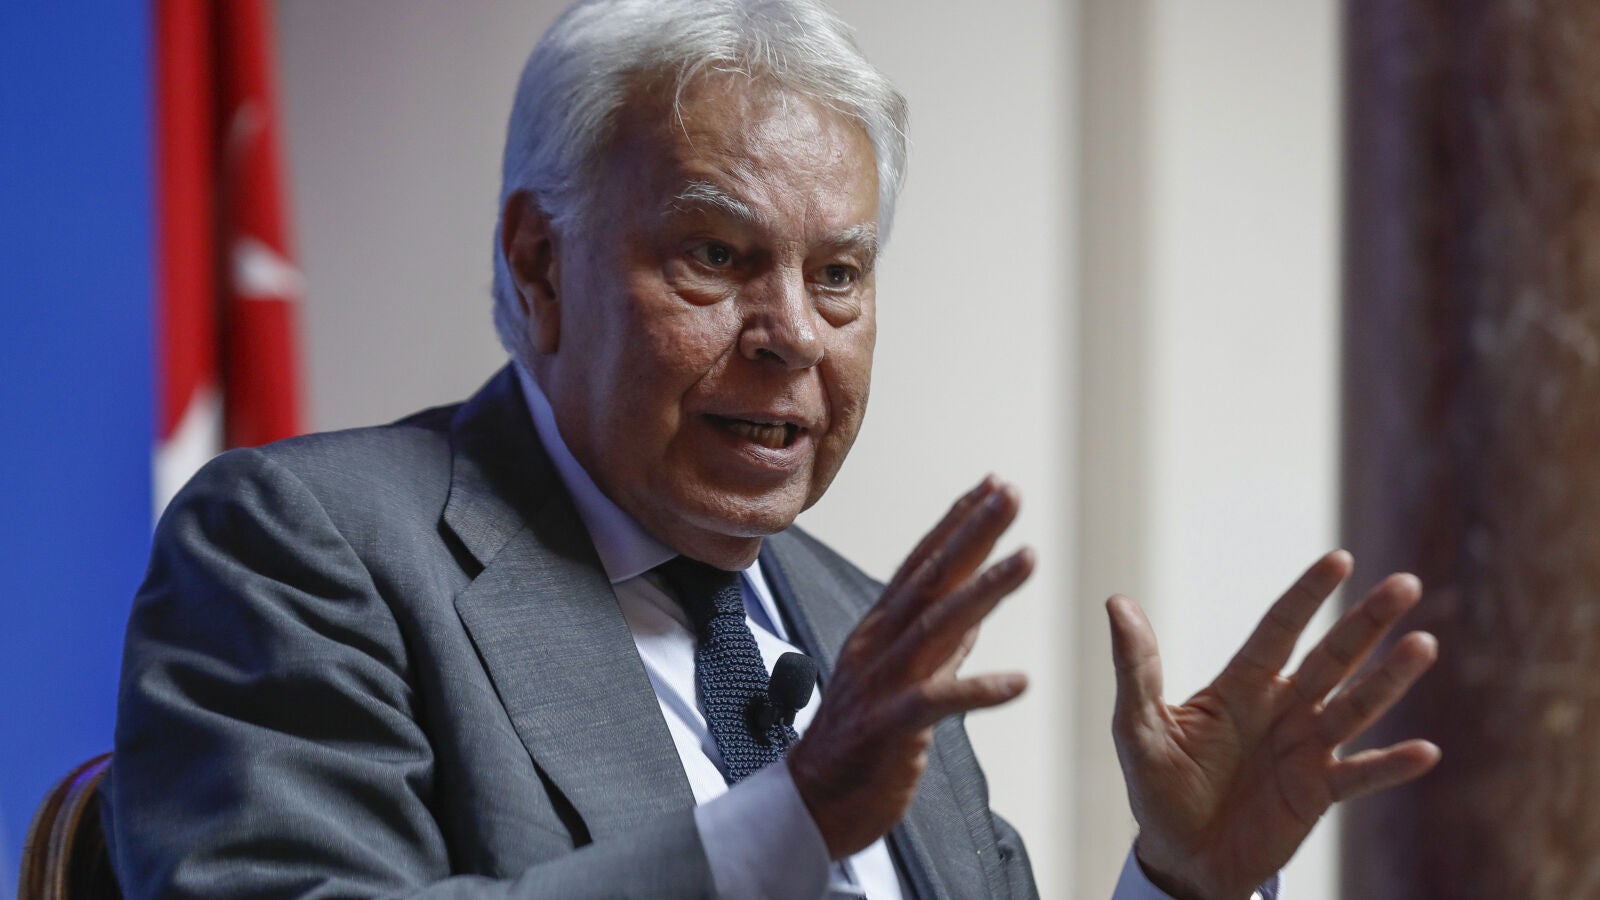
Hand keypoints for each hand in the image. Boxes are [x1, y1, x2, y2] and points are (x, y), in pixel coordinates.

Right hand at [789, 475, 1034, 858]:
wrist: (813, 801)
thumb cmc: (860, 742)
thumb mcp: (902, 678)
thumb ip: (938, 643)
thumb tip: (975, 606)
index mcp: (880, 632)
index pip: (922, 565)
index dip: (957, 523)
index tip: (991, 486)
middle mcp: (879, 647)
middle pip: (930, 580)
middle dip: (972, 533)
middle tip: (1009, 494)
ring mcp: (882, 684)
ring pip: (937, 627)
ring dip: (984, 589)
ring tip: (1028, 558)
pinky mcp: (891, 727)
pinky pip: (937, 702)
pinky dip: (979, 690)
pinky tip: (1020, 682)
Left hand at [1108, 551, 1440, 899]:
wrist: (1180, 859)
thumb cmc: (1157, 788)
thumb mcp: (1137, 726)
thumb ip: (1136, 667)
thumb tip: (1116, 603)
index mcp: (1241, 686)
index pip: (1279, 629)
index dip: (1308, 596)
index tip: (1339, 560)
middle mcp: (1282, 709)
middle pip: (1330, 656)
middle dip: (1366, 622)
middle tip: (1406, 583)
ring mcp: (1305, 749)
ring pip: (1355, 705)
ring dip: (1389, 678)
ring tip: (1424, 644)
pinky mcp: (1317, 793)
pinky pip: (1360, 776)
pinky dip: (1390, 766)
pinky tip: (1425, 751)